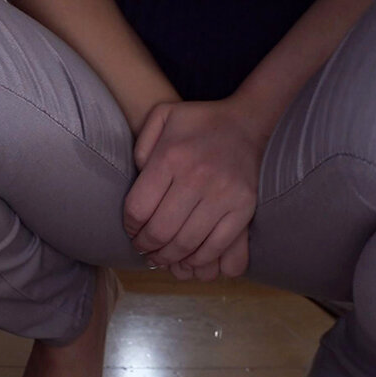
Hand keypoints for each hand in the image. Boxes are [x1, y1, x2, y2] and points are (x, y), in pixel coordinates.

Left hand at [124, 97, 268, 280]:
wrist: (246, 123)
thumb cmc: (198, 124)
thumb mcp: (161, 117)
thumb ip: (141, 145)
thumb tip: (137, 178)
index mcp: (171, 157)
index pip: (138, 208)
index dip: (130, 226)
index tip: (131, 230)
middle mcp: (197, 177)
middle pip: (160, 230)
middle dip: (145, 246)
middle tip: (142, 249)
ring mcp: (223, 195)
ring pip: (185, 243)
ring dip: (167, 257)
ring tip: (159, 258)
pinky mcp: (243, 208)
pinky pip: (216, 246)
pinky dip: (197, 259)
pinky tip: (186, 258)